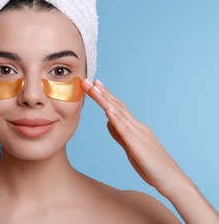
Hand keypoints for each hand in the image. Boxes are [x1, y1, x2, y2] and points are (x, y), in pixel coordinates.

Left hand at [82, 79, 187, 194]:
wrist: (172, 181)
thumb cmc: (152, 167)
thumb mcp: (131, 148)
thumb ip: (120, 135)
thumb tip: (108, 122)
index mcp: (135, 128)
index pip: (117, 108)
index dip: (105, 96)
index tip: (94, 85)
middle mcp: (137, 127)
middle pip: (116, 106)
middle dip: (101, 93)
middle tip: (88, 80)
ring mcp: (139, 134)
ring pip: (119, 113)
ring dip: (105, 100)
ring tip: (94, 88)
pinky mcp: (138, 145)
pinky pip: (125, 130)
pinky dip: (116, 119)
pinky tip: (107, 110)